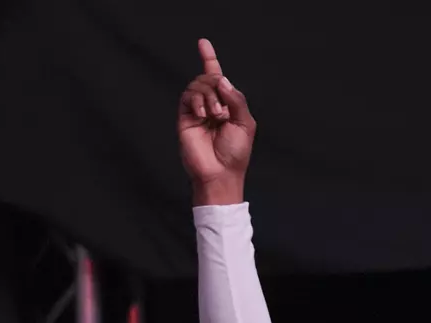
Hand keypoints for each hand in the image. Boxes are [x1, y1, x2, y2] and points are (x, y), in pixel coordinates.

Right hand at [178, 39, 254, 205]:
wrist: (220, 172)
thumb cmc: (235, 153)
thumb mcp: (245, 123)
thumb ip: (236, 99)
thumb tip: (221, 79)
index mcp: (227, 105)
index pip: (217, 77)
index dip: (210, 59)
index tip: (203, 43)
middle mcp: (211, 104)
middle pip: (209, 78)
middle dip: (217, 88)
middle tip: (222, 112)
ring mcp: (197, 110)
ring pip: (198, 85)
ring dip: (209, 97)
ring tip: (215, 117)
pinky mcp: (185, 116)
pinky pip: (188, 96)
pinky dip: (197, 100)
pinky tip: (203, 114)